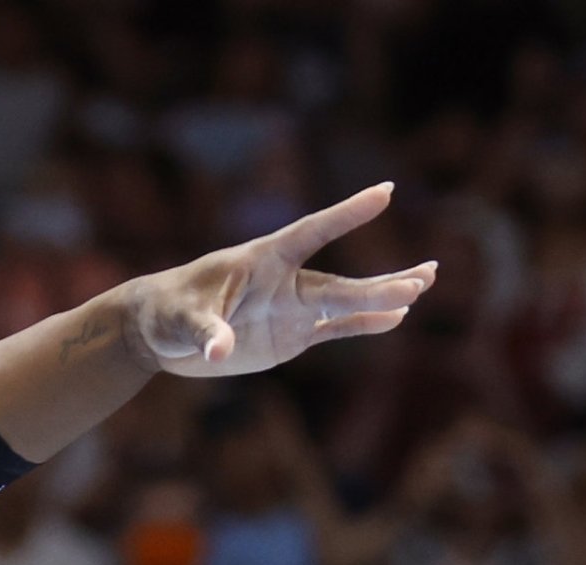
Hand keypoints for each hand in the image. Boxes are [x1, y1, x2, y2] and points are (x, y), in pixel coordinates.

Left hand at [123, 185, 434, 378]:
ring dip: (385, 294)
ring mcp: (291, 308)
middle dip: (381, 283)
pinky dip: (365, 324)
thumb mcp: (181, 321)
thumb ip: (206, 333)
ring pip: (346, 301)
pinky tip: (397, 317)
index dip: (346, 214)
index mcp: (262, 260)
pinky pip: (335, 328)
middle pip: (339, 283)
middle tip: (426, 275)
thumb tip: (219, 352)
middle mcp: (285, 281)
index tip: (385, 191)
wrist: (160, 332)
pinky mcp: (290, 334)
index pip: (311, 232)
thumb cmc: (167, 313)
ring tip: (426, 282)